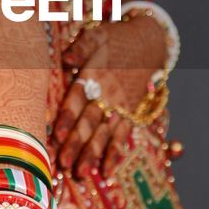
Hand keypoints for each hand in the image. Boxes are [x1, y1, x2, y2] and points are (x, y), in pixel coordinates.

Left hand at [52, 15, 165, 179]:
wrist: (150, 43)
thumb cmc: (116, 39)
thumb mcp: (97, 34)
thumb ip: (81, 47)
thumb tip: (66, 59)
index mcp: (94, 75)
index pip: (78, 98)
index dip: (68, 117)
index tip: (58, 135)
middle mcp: (107, 95)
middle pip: (90, 122)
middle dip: (77, 144)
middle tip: (64, 163)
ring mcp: (121, 108)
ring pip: (105, 134)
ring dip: (93, 154)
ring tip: (81, 173)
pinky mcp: (131, 115)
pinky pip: (123, 138)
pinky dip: (115, 155)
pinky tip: (106, 173)